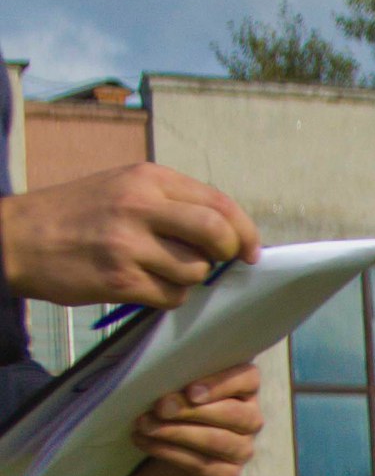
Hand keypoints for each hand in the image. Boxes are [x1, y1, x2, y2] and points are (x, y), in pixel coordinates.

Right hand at [0, 163, 260, 307]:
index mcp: (147, 178)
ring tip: (159, 270)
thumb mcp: (123, 187)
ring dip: (188, 279)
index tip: (250, 250)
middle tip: (218, 263)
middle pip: (217, 234)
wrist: (16, 238)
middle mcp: (140, 205)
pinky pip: (172, 296)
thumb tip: (227, 232)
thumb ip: (172, 203)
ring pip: (195, 271)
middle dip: (228, 254)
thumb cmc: (76, 214)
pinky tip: (144, 285)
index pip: (219, 203)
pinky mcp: (120, 279)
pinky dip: (168, 296)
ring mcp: (129, 243)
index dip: (244, 231)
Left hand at [131, 364, 262, 475]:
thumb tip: (165, 388)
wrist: (163, 453)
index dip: (222, 384)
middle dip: (193, 411)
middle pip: (234, 413)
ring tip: (144, 425)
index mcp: (243, 389)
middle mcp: (250, 419)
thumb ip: (178, 380)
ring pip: (217, 440)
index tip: (191, 392)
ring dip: (175, 432)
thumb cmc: (172, 409)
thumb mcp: (176, 388)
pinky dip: (167, 451)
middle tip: (160, 408)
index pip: (247, 379)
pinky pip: (200, 463)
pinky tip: (144, 441)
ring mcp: (242, 449)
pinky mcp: (227, 474)